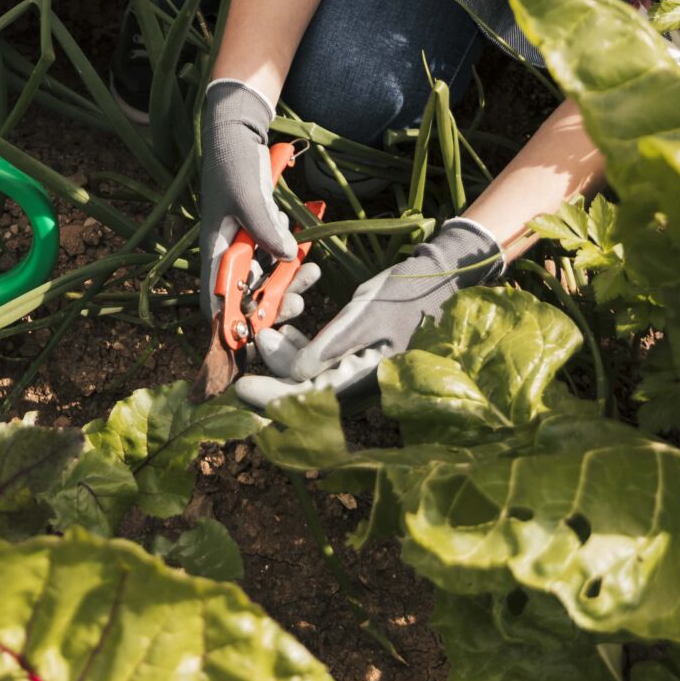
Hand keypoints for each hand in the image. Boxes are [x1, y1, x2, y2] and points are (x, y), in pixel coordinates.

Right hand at [198, 81, 302, 320]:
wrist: (239, 132)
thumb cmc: (233, 163)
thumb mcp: (248, 196)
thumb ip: (265, 229)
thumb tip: (286, 258)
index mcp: (213, 249)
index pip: (213, 298)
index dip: (229, 322)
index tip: (252, 338)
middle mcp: (227, 252)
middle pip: (246, 293)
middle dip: (271, 303)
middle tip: (296, 303)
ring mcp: (245, 242)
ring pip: (266, 276)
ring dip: (288, 281)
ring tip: (312, 274)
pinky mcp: (261, 231)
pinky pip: (277, 255)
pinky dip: (292, 257)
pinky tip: (304, 247)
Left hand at [234, 217, 503, 408]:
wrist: (437, 279)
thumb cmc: (406, 293)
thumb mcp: (365, 313)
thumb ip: (331, 345)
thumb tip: (294, 373)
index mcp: (365, 381)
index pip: (310, 401)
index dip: (271, 397)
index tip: (241, 386)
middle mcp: (358, 385)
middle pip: (303, 394)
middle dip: (274, 369)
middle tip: (258, 339)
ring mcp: (356, 374)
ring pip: (307, 377)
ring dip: (286, 355)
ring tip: (272, 326)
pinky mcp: (353, 359)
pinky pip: (318, 363)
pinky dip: (301, 347)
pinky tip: (291, 325)